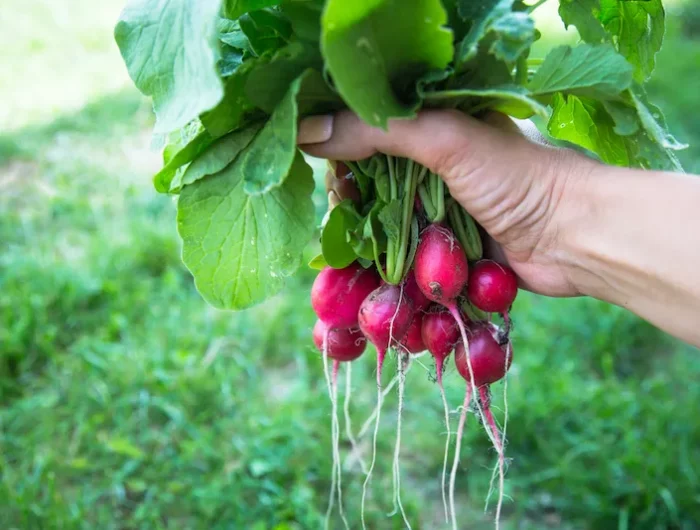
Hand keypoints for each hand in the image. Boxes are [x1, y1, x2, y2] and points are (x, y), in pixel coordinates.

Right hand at [298, 110, 598, 297]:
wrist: (578, 238)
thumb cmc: (519, 178)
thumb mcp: (446, 138)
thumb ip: (377, 130)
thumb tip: (306, 130)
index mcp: (432, 133)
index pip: (367, 144)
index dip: (343, 163)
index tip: (333, 185)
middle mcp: (433, 175)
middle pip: (371, 195)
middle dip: (351, 219)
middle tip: (338, 235)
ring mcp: (442, 218)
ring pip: (386, 237)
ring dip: (365, 257)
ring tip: (346, 275)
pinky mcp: (451, 257)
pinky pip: (408, 268)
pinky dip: (390, 281)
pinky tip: (371, 295)